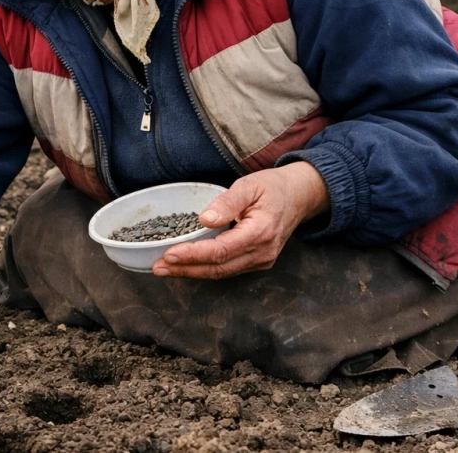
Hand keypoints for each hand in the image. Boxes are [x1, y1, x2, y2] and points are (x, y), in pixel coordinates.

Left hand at [152, 162, 328, 278]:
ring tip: (166, 269)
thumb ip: (227, 202)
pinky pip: (228, 269)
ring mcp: (261, 261)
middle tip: (159, 268)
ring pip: (222, 273)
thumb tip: (205, 219)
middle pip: (218, 268)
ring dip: (192, 272)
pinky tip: (187, 265)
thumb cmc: (273, 188)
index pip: (221, 250)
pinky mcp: (257, 261)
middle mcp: (262, 253)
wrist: (299, 197)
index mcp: (260, 233)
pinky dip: (206, 269)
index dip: (193, 255)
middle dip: (186, 269)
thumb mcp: (249, 186)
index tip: (170, 254)